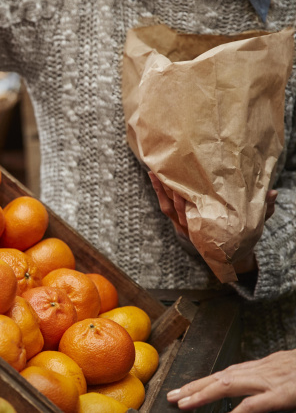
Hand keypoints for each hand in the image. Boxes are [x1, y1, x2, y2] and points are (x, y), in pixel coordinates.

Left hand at [148, 171, 276, 272]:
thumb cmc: (240, 235)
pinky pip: (166, 207)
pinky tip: (155, 178)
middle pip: (177, 208)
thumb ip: (263, 210)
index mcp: (207, 230)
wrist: (228, 255)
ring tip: (154, 171)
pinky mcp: (178, 221)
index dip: (186, 201)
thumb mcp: (252, 224)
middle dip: (170, 191)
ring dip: (160, 190)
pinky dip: (160, 194)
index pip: (193, 214)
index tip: (184, 185)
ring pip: (167, 207)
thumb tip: (274, 193)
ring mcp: (183, 225)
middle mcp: (192, 228)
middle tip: (166, 172)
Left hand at [167, 349, 295, 411]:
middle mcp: (265, 369)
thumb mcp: (292, 375)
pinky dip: (239, 410)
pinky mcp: (285, 393)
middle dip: (195, 386)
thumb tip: (259, 395)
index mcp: (268, 366)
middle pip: (222, 376)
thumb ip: (273, 385)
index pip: (230, 372)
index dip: (206, 380)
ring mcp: (274, 379)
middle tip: (173, 396)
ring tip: (184, 403)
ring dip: (204, 393)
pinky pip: (257, 403)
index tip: (186, 388)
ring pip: (230, 384)